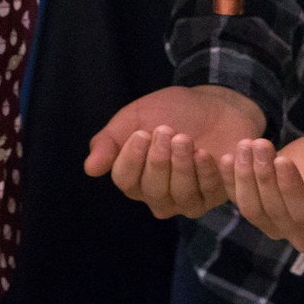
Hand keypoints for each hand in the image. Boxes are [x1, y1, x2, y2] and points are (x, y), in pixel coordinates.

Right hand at [85, 84, 265, 218]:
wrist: (213, 104)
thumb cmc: (170, 111)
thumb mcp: (135, 118)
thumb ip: (110, 141)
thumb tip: (90, 168)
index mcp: (134, 176)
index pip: (124, 179)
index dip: (131, 158)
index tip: (141, 133)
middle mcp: (158, 195)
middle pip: (151, 190)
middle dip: (157, 160)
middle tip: (165, 130)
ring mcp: (186, 199)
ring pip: (180, 195)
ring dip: (181, 164)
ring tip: (185, 137)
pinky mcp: (214, 196)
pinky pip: (206, 193)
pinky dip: (205, 172)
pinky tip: (206, 151)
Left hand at [222, 122, 303, 251]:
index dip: (290, 189)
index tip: (281, 158)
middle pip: (275, 213)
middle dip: (263, 176)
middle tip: (259, 143)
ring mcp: (281, 223)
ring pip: (254, 210)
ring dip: (245, 177)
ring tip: (246, 145)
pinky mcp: (264, 207)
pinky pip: (241, 200)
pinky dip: (231, 180)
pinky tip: (226, 156)